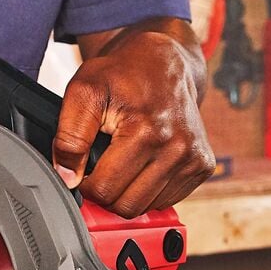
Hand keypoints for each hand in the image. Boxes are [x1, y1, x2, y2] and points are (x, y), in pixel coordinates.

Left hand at [53, 26, 214, 217]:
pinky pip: (166, 200)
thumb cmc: (122, 73)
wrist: (164, 61)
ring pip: (147, 208)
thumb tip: (68, 178)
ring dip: (128, 191)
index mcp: (147, 130)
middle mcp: (178, 147)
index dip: (85, 183)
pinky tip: (143, 162)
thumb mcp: (84, 91)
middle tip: (101, 164)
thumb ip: (69, 136)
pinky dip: (149, 189)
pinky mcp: (203, 166)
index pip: (104, 190)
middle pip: (126, 206)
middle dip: (106, 191)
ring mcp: (194, 159)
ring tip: (123, 159)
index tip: (84, 165)